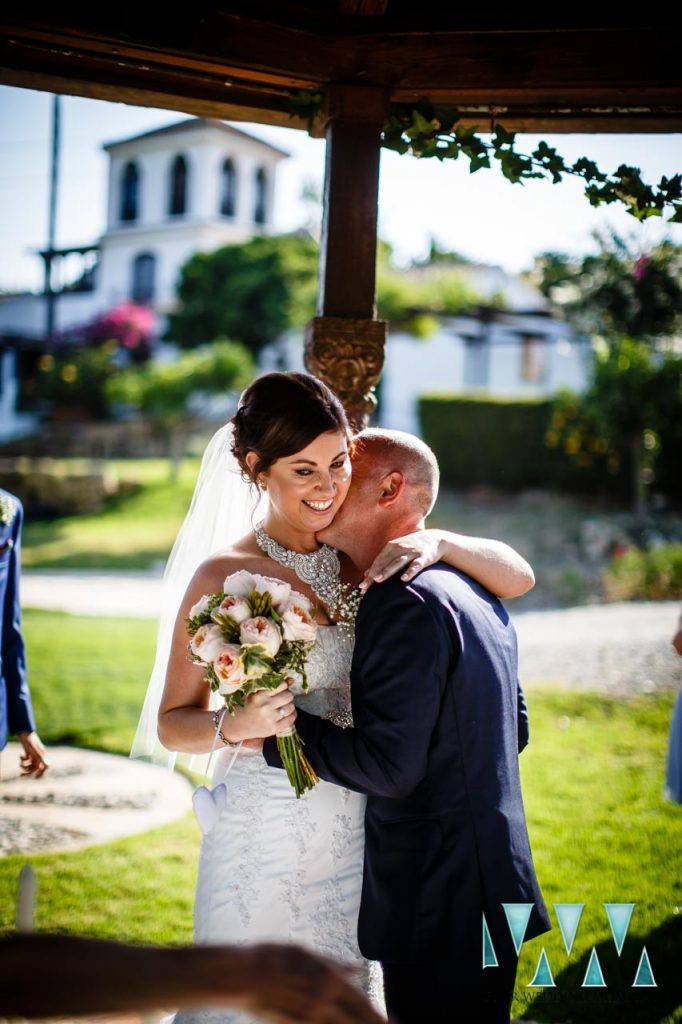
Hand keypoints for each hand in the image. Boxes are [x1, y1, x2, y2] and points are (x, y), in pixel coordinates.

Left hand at [16, 731, 49, 777]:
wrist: (25, 732)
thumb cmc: (30, 741)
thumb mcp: (35, 751)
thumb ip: (41, 759)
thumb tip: (48, 766)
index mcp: (42, 755)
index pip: (45, 767)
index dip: (41, 773)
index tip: (36, 778)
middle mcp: (39, 755)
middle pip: (36, 768)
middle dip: (28, 772)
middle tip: (21, 775)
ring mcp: (34, 754)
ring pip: (30, 764)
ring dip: (24, 766)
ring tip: (20, 765)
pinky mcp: (29, 752)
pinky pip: (26, 760)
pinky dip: (22, 760)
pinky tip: (21, 755)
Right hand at [224, 682, 296, 742]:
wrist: (239, 725)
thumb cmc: (248, 706)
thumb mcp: (256, 693)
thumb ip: (272, 686)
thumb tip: (292, 680)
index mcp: (260, 695)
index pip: (281, 685)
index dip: (283, 686)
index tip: (280, 689)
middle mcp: (265, 706)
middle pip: (288, 696)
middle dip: (287, 696)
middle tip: (282, 698)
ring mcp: (270, 718)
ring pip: (291, 707)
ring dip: (289, 705)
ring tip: (282, 706)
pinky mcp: (274, 729)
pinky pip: (291, 719)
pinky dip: (291, 715)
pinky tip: (285, 714)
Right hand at [231, 942, 383, 1023]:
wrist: (241, 977)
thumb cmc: (271, 959)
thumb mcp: (302, 952)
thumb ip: (331, 963)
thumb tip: (354, 969)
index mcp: (327, 979)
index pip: (359, 1002)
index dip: (377, 1015)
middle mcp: (322, 1002)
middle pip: (355, 1020)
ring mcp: (309, 1018)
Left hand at [360, 529, 442, 591]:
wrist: (435, 538)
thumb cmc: (413, 546)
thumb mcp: (397, 551)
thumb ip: (383, 561)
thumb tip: (367, 573)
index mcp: (391, 546)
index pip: (378, 561)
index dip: (369, 573)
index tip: (362, 586)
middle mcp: (400, 548)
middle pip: (384, 563)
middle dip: (374, 574)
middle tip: (364, 586)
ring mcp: (412, 552)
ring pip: (397, 563)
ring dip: (387, 571)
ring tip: (378, 580)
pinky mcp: (423, 557)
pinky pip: (415, 565)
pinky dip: (409, 571)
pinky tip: (404, 579)